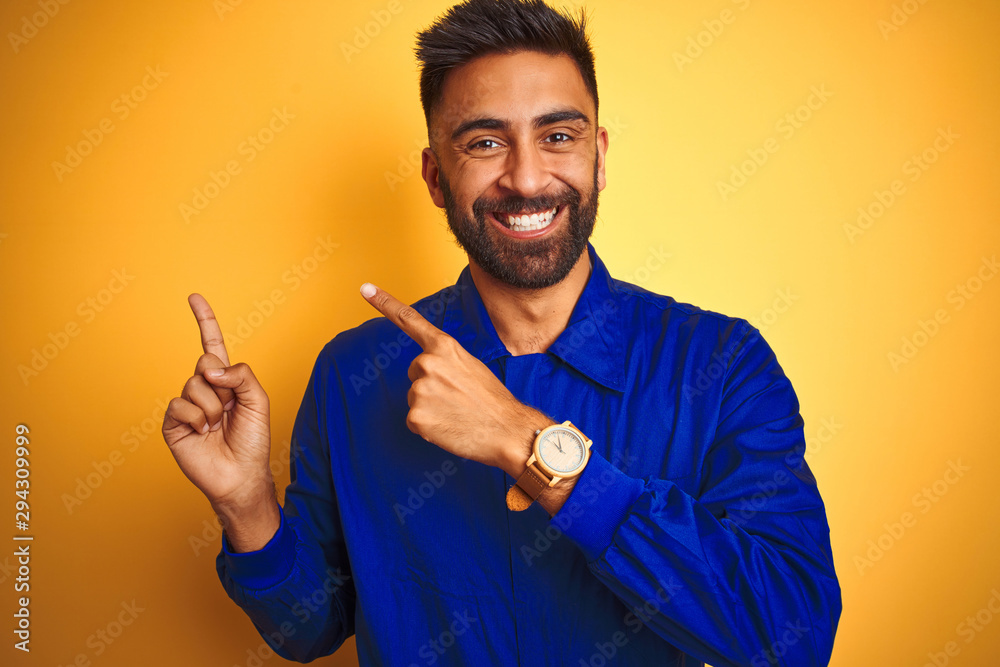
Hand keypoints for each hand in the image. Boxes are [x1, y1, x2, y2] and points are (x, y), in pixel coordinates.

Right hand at [162, 294, 277, 548]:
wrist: (240, 476)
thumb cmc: (253, 440)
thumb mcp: (259, 401)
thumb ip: (241, 374)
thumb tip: (211, 368)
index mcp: (225, 381)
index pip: (212, 345)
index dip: (204, 321)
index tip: (194, 297)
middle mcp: (204, 389)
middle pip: (204, 363)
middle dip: (221, 384)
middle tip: (229, 408)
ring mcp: (187, 405)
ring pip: (193, 385)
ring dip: (212, 407)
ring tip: (217, 426)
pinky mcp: (173, 423)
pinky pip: (179, 404)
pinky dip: (196, 418)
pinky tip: (202, 433)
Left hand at [361, 283, 548, 474]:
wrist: (508, 430)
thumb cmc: (493, 400)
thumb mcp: (471, 366)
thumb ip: (446, 360)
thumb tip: (427, 370)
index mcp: (444, 346)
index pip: (409, 320)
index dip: (384, 302)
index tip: (365, 289)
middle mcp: (427, 363)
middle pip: (414, 372)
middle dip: (431, 385)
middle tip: (457, 397)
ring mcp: (419, 390)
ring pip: (415, 398)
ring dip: (431, 407)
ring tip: (457, 413)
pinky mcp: (416, 416)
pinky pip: (414, 421)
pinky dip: (429, 427)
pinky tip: (449, 426)